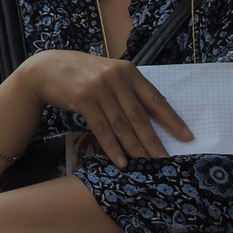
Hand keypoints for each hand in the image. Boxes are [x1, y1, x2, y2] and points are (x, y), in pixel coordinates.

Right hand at [18, 49, 190, 167]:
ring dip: (135, 148)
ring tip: (146, 164)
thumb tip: (151, 118)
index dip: (172, 120)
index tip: (186, 137)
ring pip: (122, 124)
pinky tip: (120, 161)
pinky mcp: (83, 99)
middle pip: (139, 116)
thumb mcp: (108, 74)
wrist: (46, 68)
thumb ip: (128, 89)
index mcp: (128, 70)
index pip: (155, 98)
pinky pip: (102, 128)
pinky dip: (112, 147)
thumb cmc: (81, 73)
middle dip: (153, 141)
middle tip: (165, 160)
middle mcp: (115, 77)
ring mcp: (98, 88)